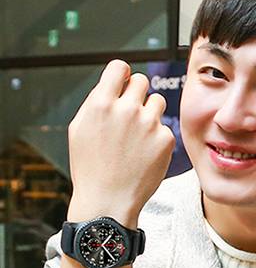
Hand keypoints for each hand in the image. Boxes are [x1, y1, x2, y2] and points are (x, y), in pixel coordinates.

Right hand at [67, 61, 173, 226]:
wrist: (108, 200)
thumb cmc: (90, 167)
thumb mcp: (79, 129)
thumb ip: (96, 102)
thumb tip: (113, 82)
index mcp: (101, 104)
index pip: (119, 67)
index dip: (122, 73)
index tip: (123, 81)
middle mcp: (127, 110)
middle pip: (142, 80)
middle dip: (136, 91)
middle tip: (131, 109)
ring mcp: (149, 124)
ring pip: (157, 101)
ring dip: (149, 111)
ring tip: (137, 133)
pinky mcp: (165, 139)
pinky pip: (164, 126)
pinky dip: (156, 136)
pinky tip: (144, 152)